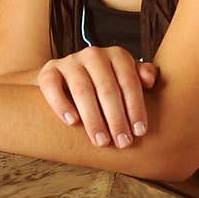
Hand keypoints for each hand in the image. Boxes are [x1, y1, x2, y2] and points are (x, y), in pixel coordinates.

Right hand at [37, 47, 157, 148]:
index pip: (129, 82)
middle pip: (107, 88)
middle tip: (123, 143)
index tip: (140, 132)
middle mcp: (93, 54)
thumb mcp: (125, 78)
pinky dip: (61, 104)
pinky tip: (72, 122)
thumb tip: (150, 80)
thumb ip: (141, 76)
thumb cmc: (105, 84)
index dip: (135, 107)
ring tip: (101, 141)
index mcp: (117, 55)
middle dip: (116, 119)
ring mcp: (70, 62)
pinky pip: (52, 87)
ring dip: (93, 118)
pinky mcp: (48, 71)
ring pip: (82, 90)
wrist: (66, 80)